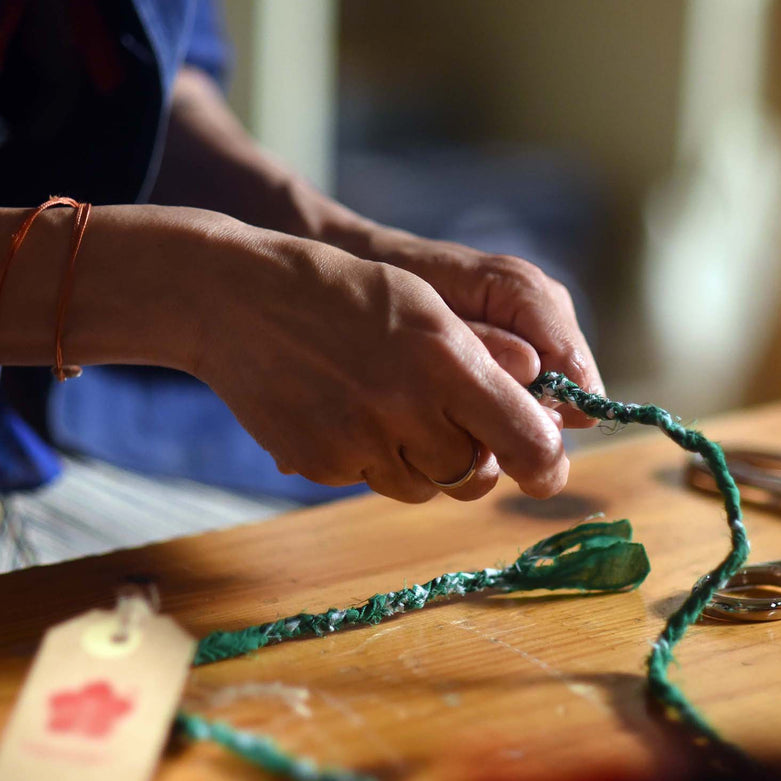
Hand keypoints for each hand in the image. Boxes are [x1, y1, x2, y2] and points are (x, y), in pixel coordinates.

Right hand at [186, 220, 568, 502]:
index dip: (544, 461)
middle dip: (478, 459)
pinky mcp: (320, 465)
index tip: (545, 464)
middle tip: (458, 428)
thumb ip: (487, 360)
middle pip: (476, 475)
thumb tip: (545, 418)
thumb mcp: (424, 303)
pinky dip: (371, 458)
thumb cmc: (342, 293)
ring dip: (424, 463)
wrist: (234, 300)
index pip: (527, 439)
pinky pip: (371, 482)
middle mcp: (407, 406)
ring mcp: (359, 442)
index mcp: (446, 357)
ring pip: (425, 488)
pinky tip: (345, 411)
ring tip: (390, 408)